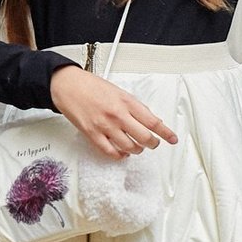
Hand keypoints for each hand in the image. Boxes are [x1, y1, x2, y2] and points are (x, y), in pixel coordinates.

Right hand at [49, 65, 178, 160]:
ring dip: (137, 150)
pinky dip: (120, 156)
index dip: (166, 133)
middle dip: (152, 144)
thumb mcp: (119, 92)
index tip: (172, 138)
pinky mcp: (93, 134)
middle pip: (144, 137)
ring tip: (137, 148)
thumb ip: (135, 107)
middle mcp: (118, 115)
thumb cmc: (92, 87)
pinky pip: (110, 152)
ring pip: (129, 147)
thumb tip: (150, 120)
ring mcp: (105, 126)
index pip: (153, 121)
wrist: (69, 86)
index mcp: (127, 102)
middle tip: (154, 144)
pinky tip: (122, 153)